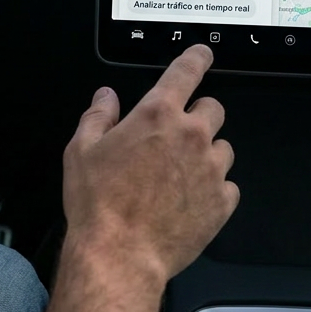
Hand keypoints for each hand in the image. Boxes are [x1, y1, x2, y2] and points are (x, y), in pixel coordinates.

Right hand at [62, 44, 238, 285]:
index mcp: (158, 114)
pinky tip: (190, 201)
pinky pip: (228, 186)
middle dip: (198, 117)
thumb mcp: (81, 151)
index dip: (197, 58)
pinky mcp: (222, 202)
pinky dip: (214, 190)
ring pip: (223, 148)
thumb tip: (106, 97)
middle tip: (177, 138)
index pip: (187, 70)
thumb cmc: (98, 205)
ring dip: (207, 155)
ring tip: (180, 176)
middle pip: (213, 108)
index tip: (202, 55)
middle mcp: (191, 135)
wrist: (119, 256)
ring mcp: (211, 169)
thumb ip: (98, 116)